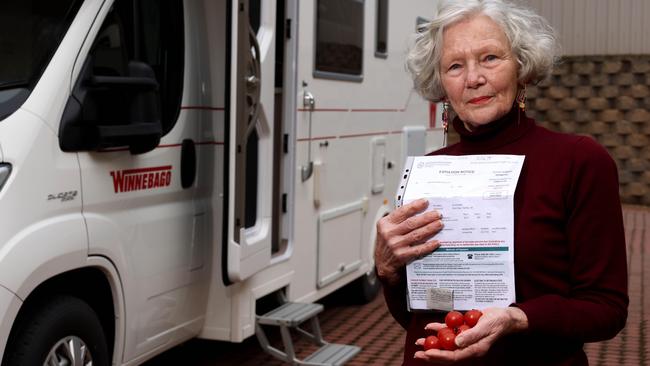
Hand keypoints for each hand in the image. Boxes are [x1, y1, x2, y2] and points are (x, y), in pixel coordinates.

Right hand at [374, 199, 443, 284]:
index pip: (401, 212)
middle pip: (411, 223)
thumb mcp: (387, 230)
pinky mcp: (401, 256)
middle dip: (427, 217)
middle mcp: (389, 234)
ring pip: (416, 235)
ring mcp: (395, 245)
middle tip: (438, 214)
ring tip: (439, 224)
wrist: (382, 266)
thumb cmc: (387, 246)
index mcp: (385, 224)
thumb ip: (398, 221)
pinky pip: (418, 249)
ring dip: (430, 228)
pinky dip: (428, 245)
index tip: (425, 202)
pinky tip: (436, 242)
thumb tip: (419, 212)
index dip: (414, 206)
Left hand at [414, 307, 528, 362]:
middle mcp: (468, 346)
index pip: (454, 356)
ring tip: (419, 342)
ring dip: (432, 342)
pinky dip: (439, 329)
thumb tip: (456, 342)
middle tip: (417, 354)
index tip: (427, 354)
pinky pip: (449, 331)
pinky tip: (429, 327)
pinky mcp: (464, 330)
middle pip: (447, 353)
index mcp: (474, 349)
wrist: (505, 316)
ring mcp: (465, 339)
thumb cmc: (498, 322)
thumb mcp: (486, 327)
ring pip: (445, 343)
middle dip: (431, 354)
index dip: (439, 356)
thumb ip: (471, 335)